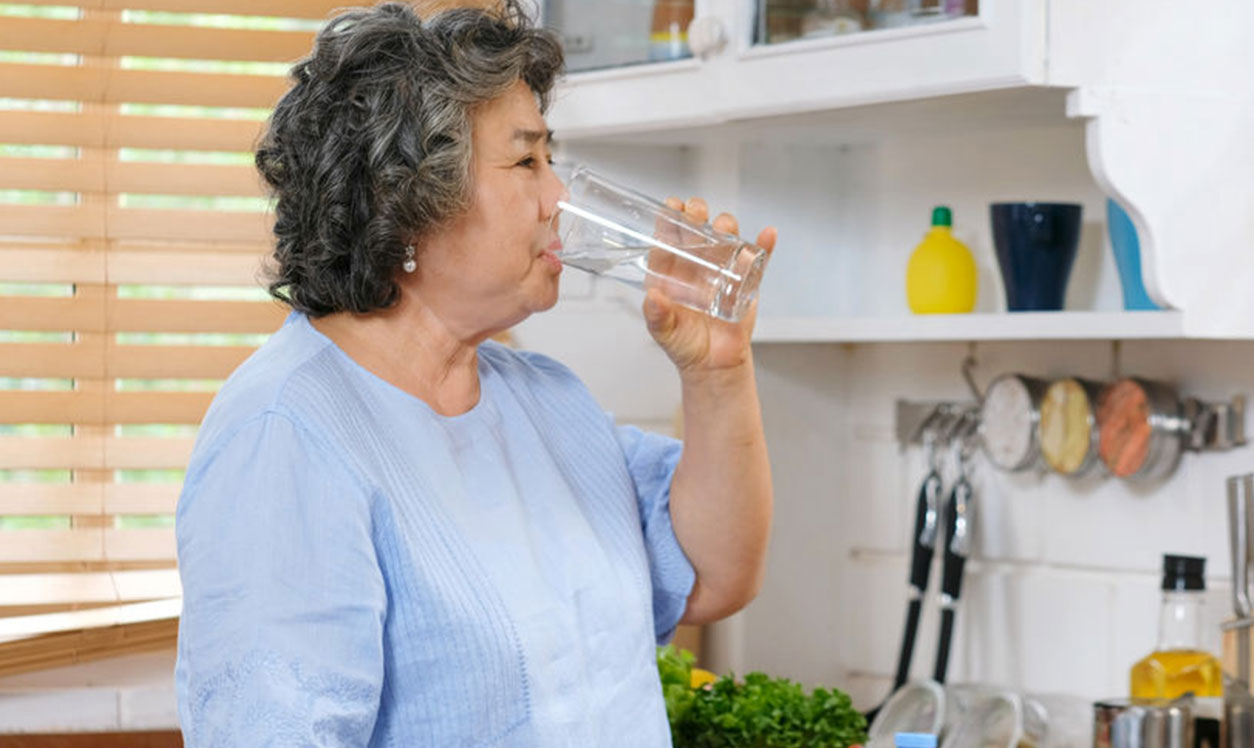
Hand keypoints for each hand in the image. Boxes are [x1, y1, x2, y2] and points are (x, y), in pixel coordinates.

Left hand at [643, 196, 777, 375]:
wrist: (714, 364)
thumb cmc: (685, 345)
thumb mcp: (664, 332)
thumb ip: (657, 316)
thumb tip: (653, 297)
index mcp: (672, 273)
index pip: (668, 240)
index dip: (669, 220)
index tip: (671, 206)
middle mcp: (696, 266)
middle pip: (697, 231)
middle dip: (696, 215)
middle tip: (696, 211)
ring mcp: (722, 270)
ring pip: (725, 239)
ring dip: (726, 225)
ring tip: (724, 225)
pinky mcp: (746, 282)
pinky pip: (757, 260)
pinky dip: (764, 245)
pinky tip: (767, 234)